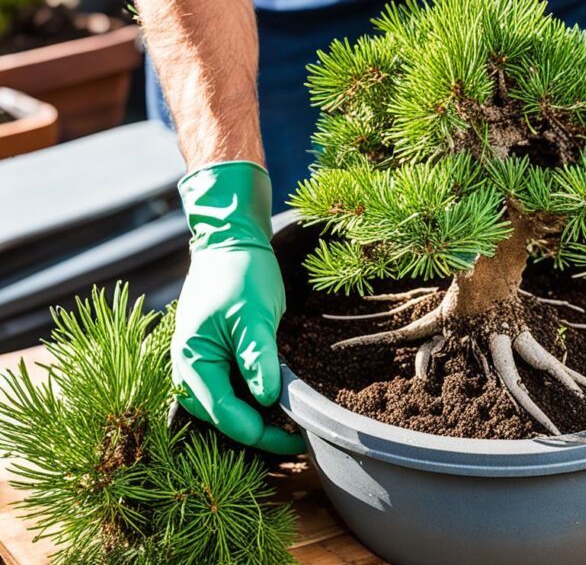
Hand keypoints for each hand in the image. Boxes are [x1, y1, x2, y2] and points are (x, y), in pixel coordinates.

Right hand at [172, 161, 304, 453]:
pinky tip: (280, 404)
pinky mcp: (218, 357)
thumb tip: (266, 399)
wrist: (232, 242)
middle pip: (222, 418)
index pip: (223, 414)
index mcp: (192, 361)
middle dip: (258, 433)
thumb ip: (257, 358)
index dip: (259, 432)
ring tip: (292, 427)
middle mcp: (191, 369)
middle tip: (298, 440)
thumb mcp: (253, 316)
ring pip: (227, 407)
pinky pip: (232, 389)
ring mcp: (203, 364)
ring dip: (256, 420)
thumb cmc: (240, 274)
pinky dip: (254, 400)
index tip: (295, 439)